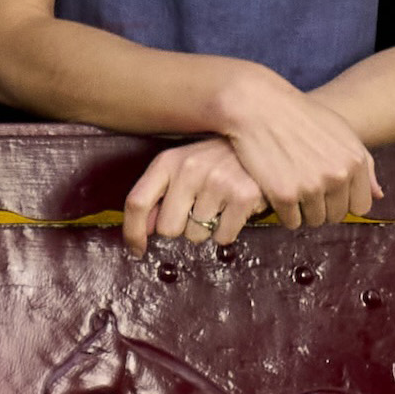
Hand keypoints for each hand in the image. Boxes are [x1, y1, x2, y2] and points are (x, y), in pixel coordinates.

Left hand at [122, 138, 274, 251]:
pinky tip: (234, 210)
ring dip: (207, 229)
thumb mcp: (182, 168)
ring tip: (220, 205)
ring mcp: (217, 181)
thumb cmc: (217, 160)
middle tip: (198, 210)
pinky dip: (227, 231)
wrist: (261, 143)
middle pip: (168, 228)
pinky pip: (222, 237)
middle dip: (181, 228)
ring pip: (196, 235)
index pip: (137, 202)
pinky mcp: (243, 195)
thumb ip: (159, 196)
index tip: (136, 251)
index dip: (132, 232)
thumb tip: (144, 231)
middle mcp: (189, 169)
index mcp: (168, 161)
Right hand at [204, 69, 380, 230]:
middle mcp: (339, 175)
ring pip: (314, 221)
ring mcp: (312, 186)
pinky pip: (291, 222)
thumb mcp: (341, 132)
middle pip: (336, 216)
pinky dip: (283, 213)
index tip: (328, 191)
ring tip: (290, 187)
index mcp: (356, 160)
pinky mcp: (285, 194)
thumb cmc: (300, 117)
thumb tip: (379, 195)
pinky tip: (277, 191)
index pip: (361, 206)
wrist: (258, 106)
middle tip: (304, 187)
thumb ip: (364, 165)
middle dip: (322, 207)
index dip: (343, 201)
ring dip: (302, 211)